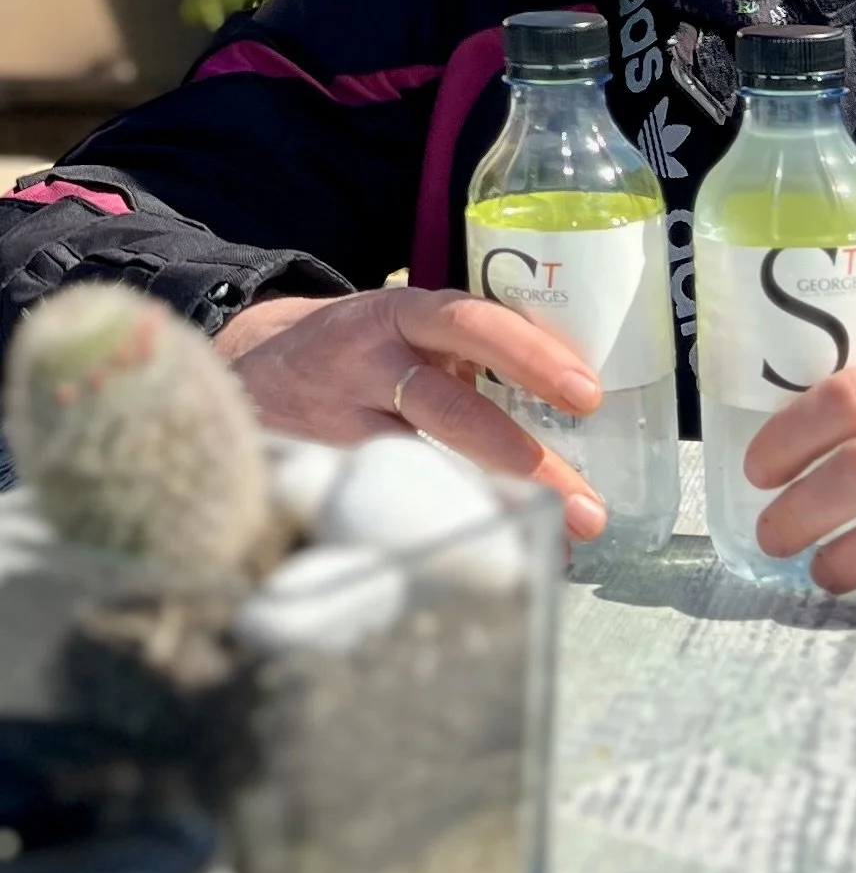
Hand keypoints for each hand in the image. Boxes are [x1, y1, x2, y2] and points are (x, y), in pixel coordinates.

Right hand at [214, 289, 608, 539]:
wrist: (253, 361)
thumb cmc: (365, 348)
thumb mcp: (410, 325)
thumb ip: (472, 352)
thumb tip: (573, 403)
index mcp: (404, 315)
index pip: (473, 324)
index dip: (530, 356)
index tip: (586, 394)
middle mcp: (368, 363)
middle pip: (448, 409)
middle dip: (523, 460)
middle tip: (585, 507)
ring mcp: (337, 423)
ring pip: (416, 469)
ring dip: (489, 510)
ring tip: (549, 546)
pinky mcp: (312, 472)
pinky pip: (380, 506)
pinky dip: (436, 532)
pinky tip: (481, 558)